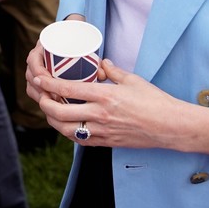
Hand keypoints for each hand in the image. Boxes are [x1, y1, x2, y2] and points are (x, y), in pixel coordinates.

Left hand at [33, 59, 201, 149]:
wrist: (170, 127)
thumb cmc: (155, 101)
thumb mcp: (133, 80)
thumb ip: (113, 71)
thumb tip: (101, 64)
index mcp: (105, 96)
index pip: (67, 89)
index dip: (48, 84)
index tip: (38, 78)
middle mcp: (100, 116)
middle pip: (59, 112)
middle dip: (43, 103)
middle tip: (39, 94)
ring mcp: (102, 132)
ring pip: (65, 129)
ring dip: (52, 119)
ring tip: (48, 108)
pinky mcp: (106, 143)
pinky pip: (79, 140)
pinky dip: (68, 131)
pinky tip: (65, 124)